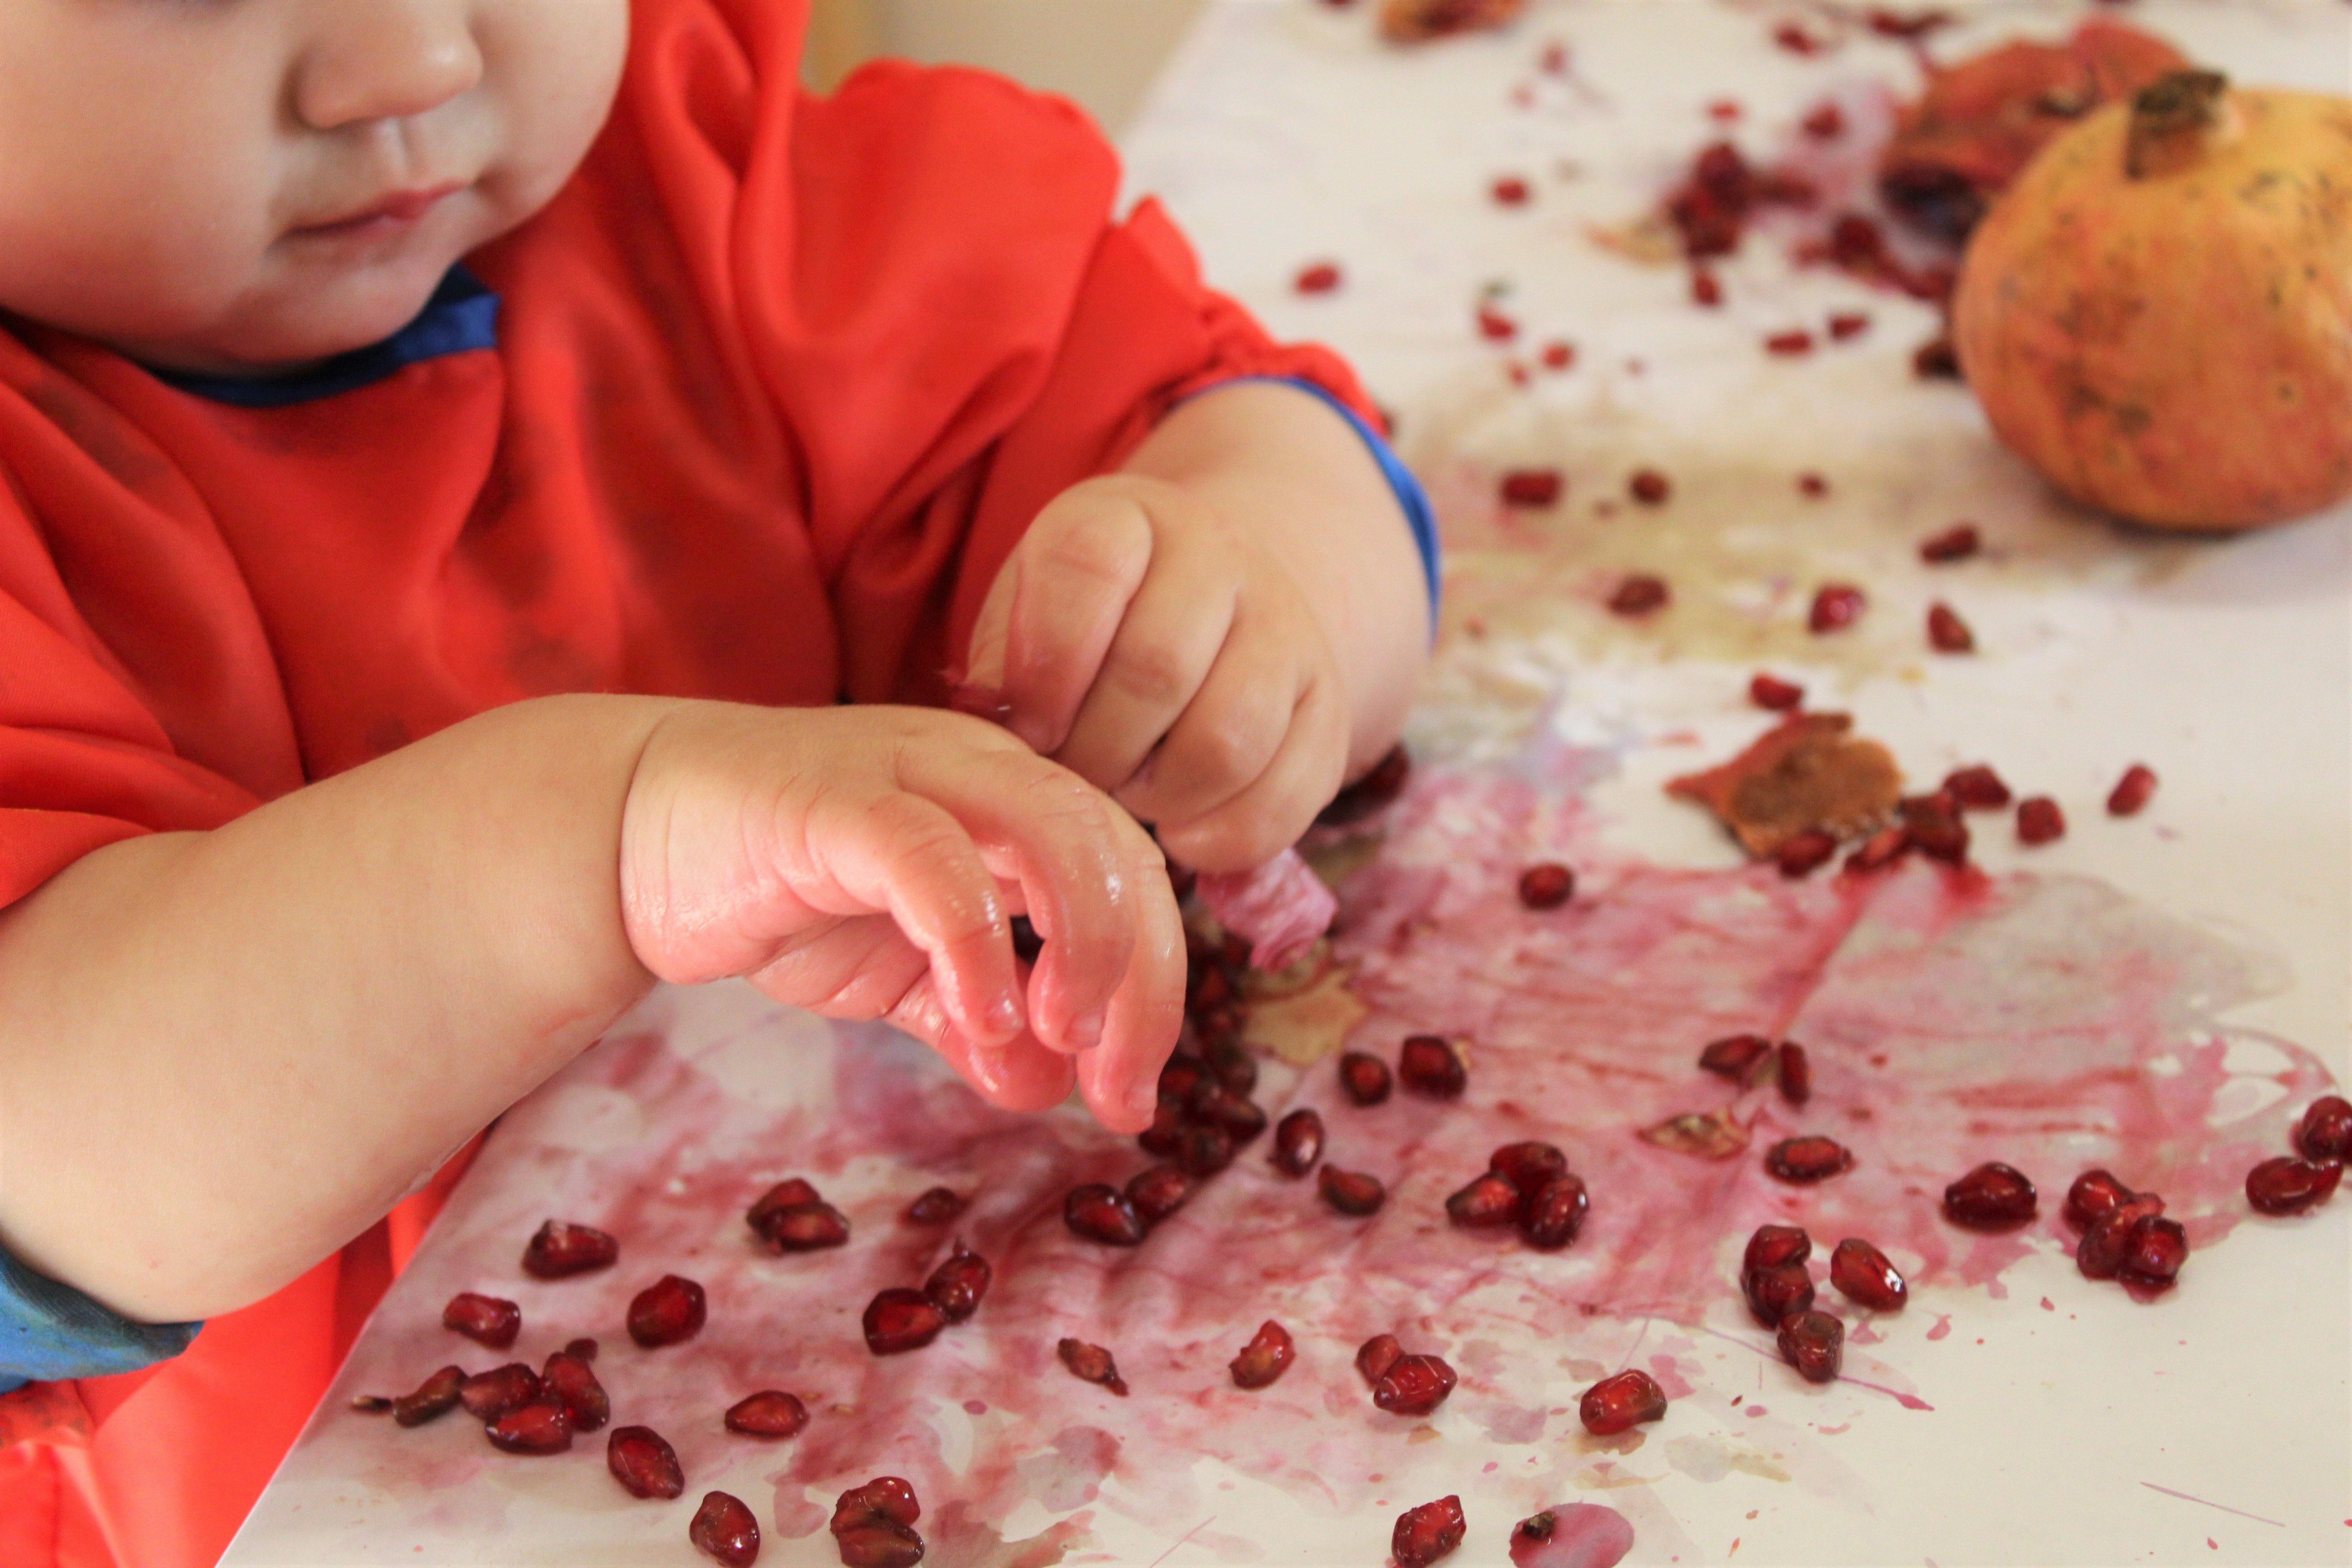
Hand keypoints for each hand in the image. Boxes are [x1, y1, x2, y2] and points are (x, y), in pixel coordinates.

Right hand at [617, 702, 1182, 1131]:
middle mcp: (985, 773)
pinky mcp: (834, 802)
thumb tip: (1048, 1091)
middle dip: (1143, 981)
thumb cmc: (784, 886)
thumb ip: (972, 1024)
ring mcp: (913, 774)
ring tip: (1069, 1039)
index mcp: (1016, 806)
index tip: (1133, 1097)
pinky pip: (930, 855)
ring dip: (1087, 940)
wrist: (638, 832)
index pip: (1134, 881)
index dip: (1156, 991)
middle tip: (1119, 1090)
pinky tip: (984, 1016)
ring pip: (1054, 829)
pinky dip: (974, 937)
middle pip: (1120, 854)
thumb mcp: (898, 975)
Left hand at [963, 473, 1352, 872]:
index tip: (1028, 725)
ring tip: (1129, 794)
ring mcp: (1287, 629)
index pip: (1087, 565)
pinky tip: (1181, 826)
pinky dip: (1220, 835)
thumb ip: (1004, 660)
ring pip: (1226, 741)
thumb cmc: (1094, 625)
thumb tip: (1002, 727)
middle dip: (1094, 751)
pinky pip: (1283, 795)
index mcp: (1128, 515)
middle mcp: (1220, 555)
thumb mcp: (1029, 610)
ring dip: (1157, 795)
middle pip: (1156, 669)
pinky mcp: (1329, 708)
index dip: (1045, 667)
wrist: (1217, 609)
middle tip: (1074, 775)